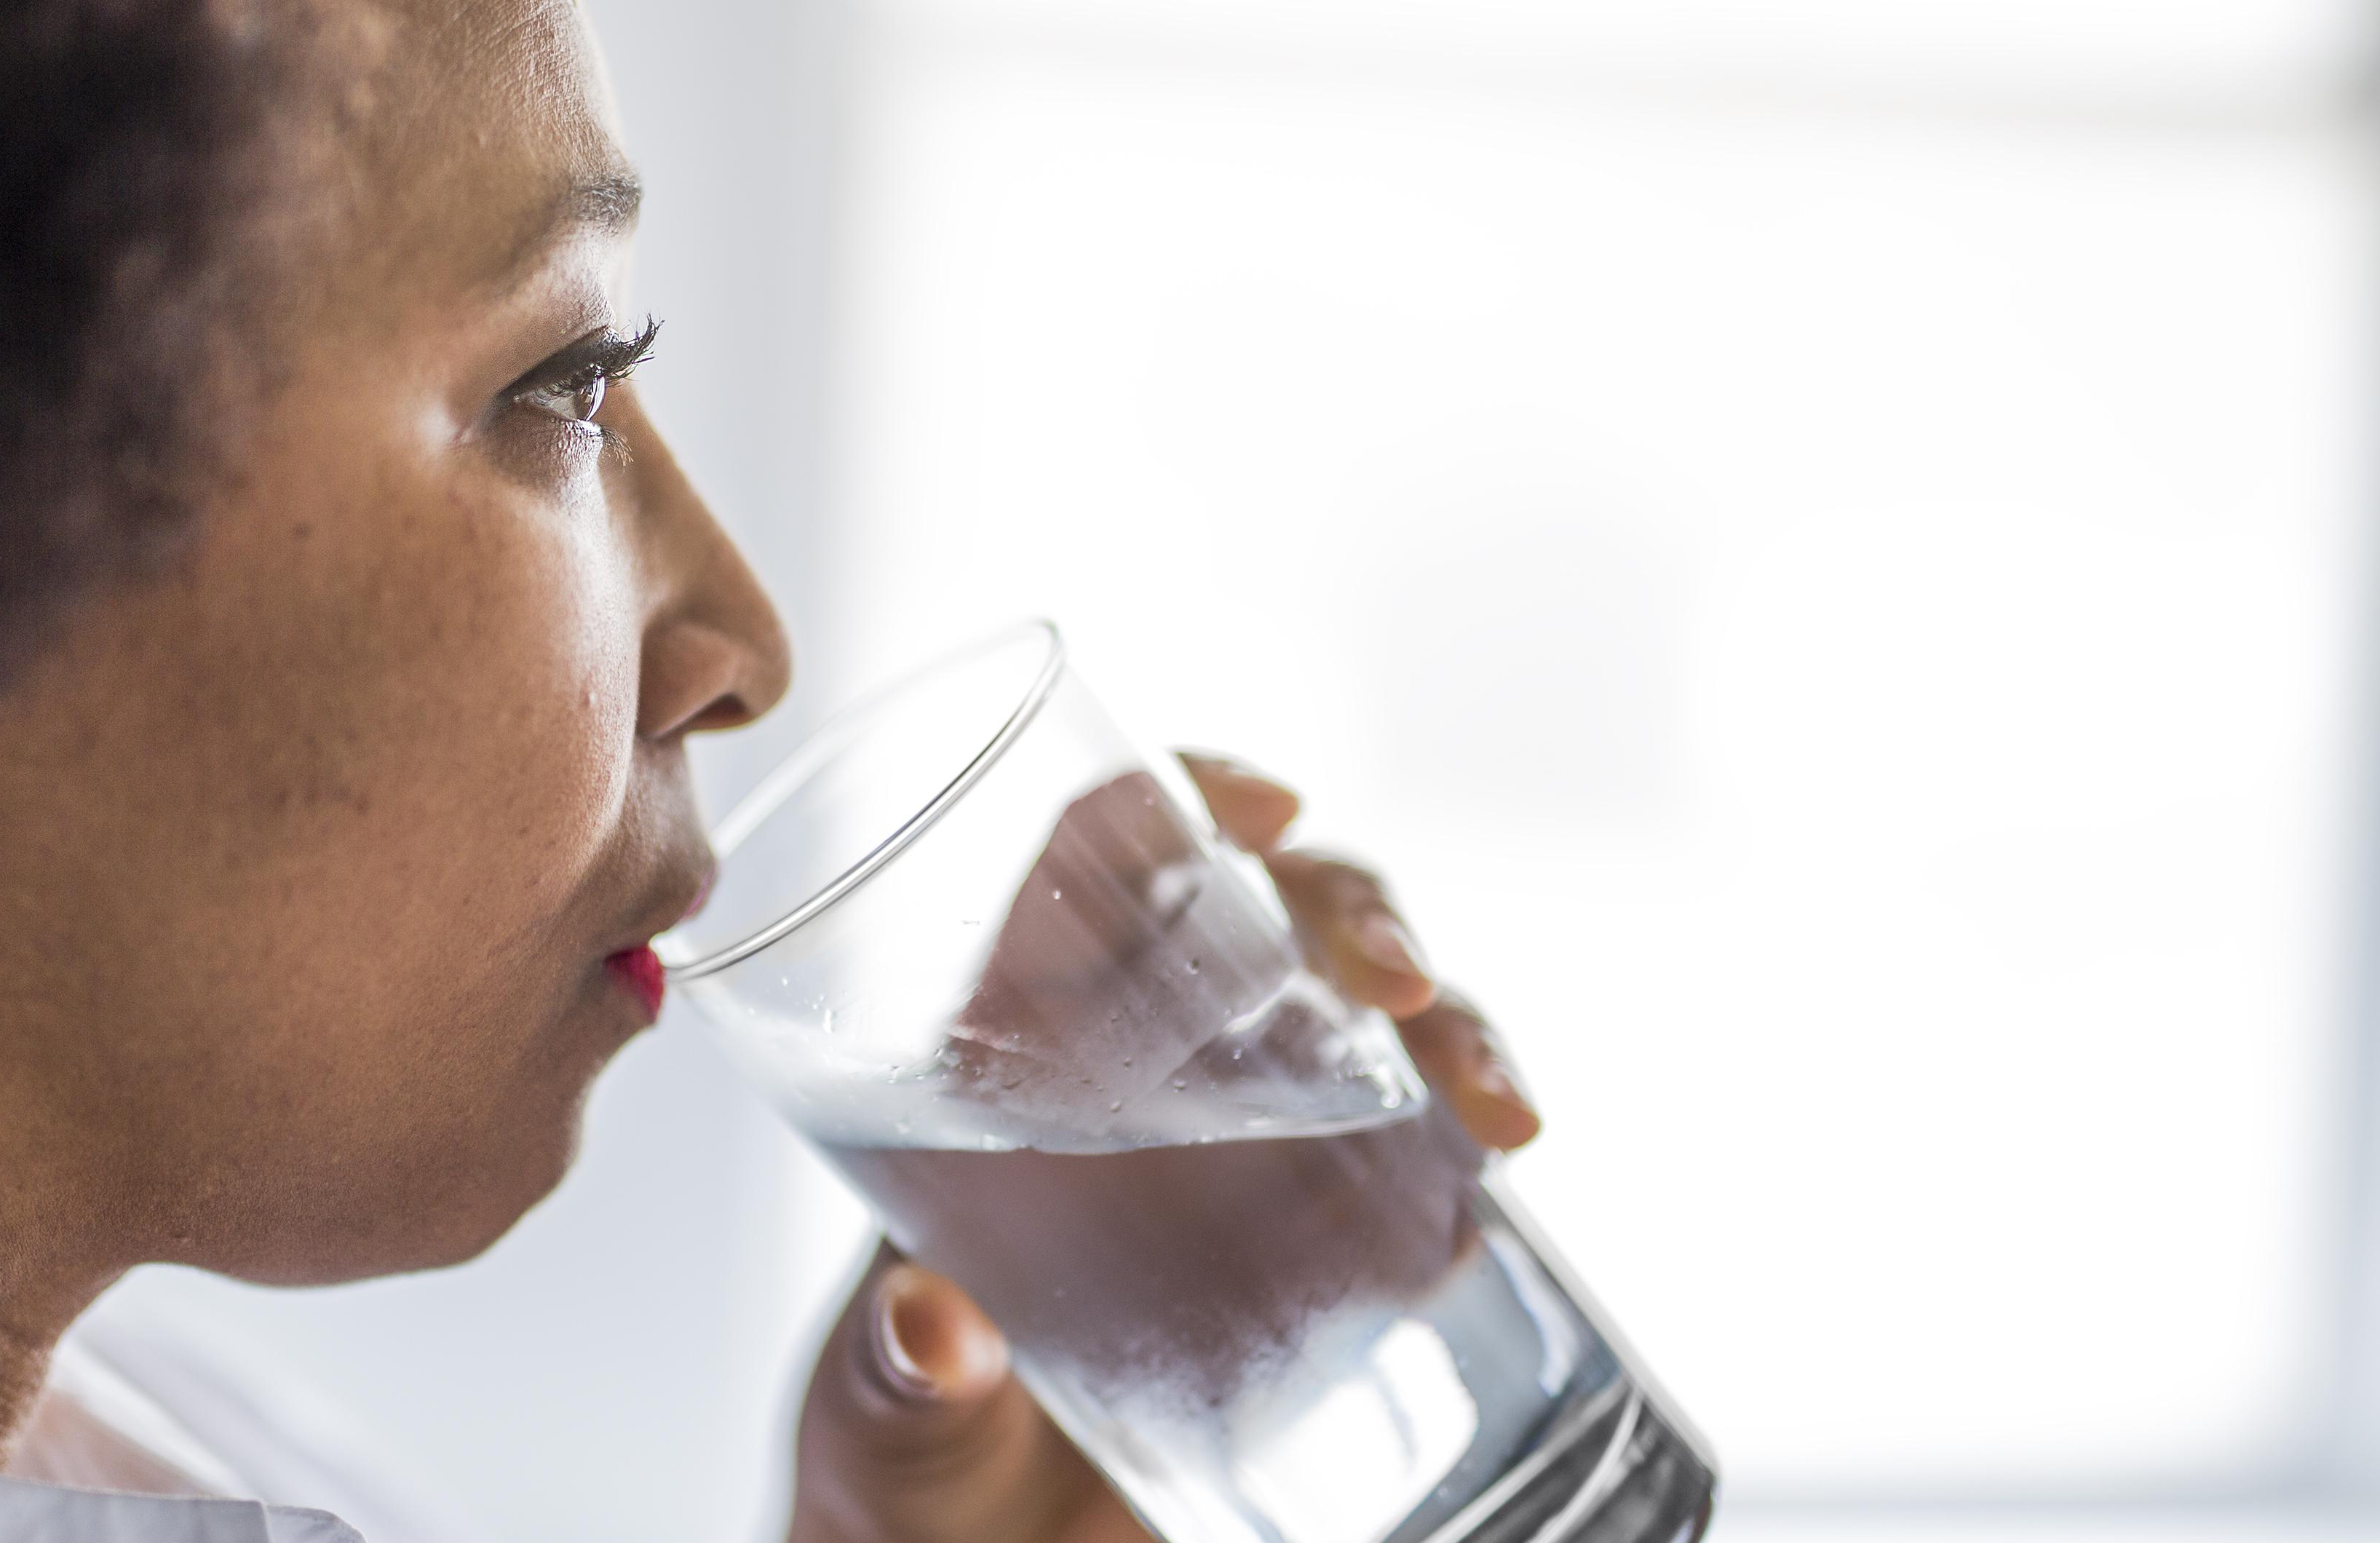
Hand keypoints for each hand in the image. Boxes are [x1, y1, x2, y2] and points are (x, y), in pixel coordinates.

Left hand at [784, 753, 1538, 1542]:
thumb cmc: (901, 1477)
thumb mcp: (885, 1433)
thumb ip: (900, 1387)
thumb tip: (930, 1334)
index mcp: (998, 1058)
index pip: (1083, 862)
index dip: (1172, 798)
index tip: (1255, 807)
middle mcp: (1134, 1074)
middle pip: (1257, 913)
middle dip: (1349, 910)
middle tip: (1397, 981)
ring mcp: (1246, 1150)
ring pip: (1364, 1020)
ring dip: (1446, 1028)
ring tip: (1491, 1105)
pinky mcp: (1324, 1244)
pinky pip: (1418, 1152)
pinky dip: (1469, 1139)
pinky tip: (1494, 1170)